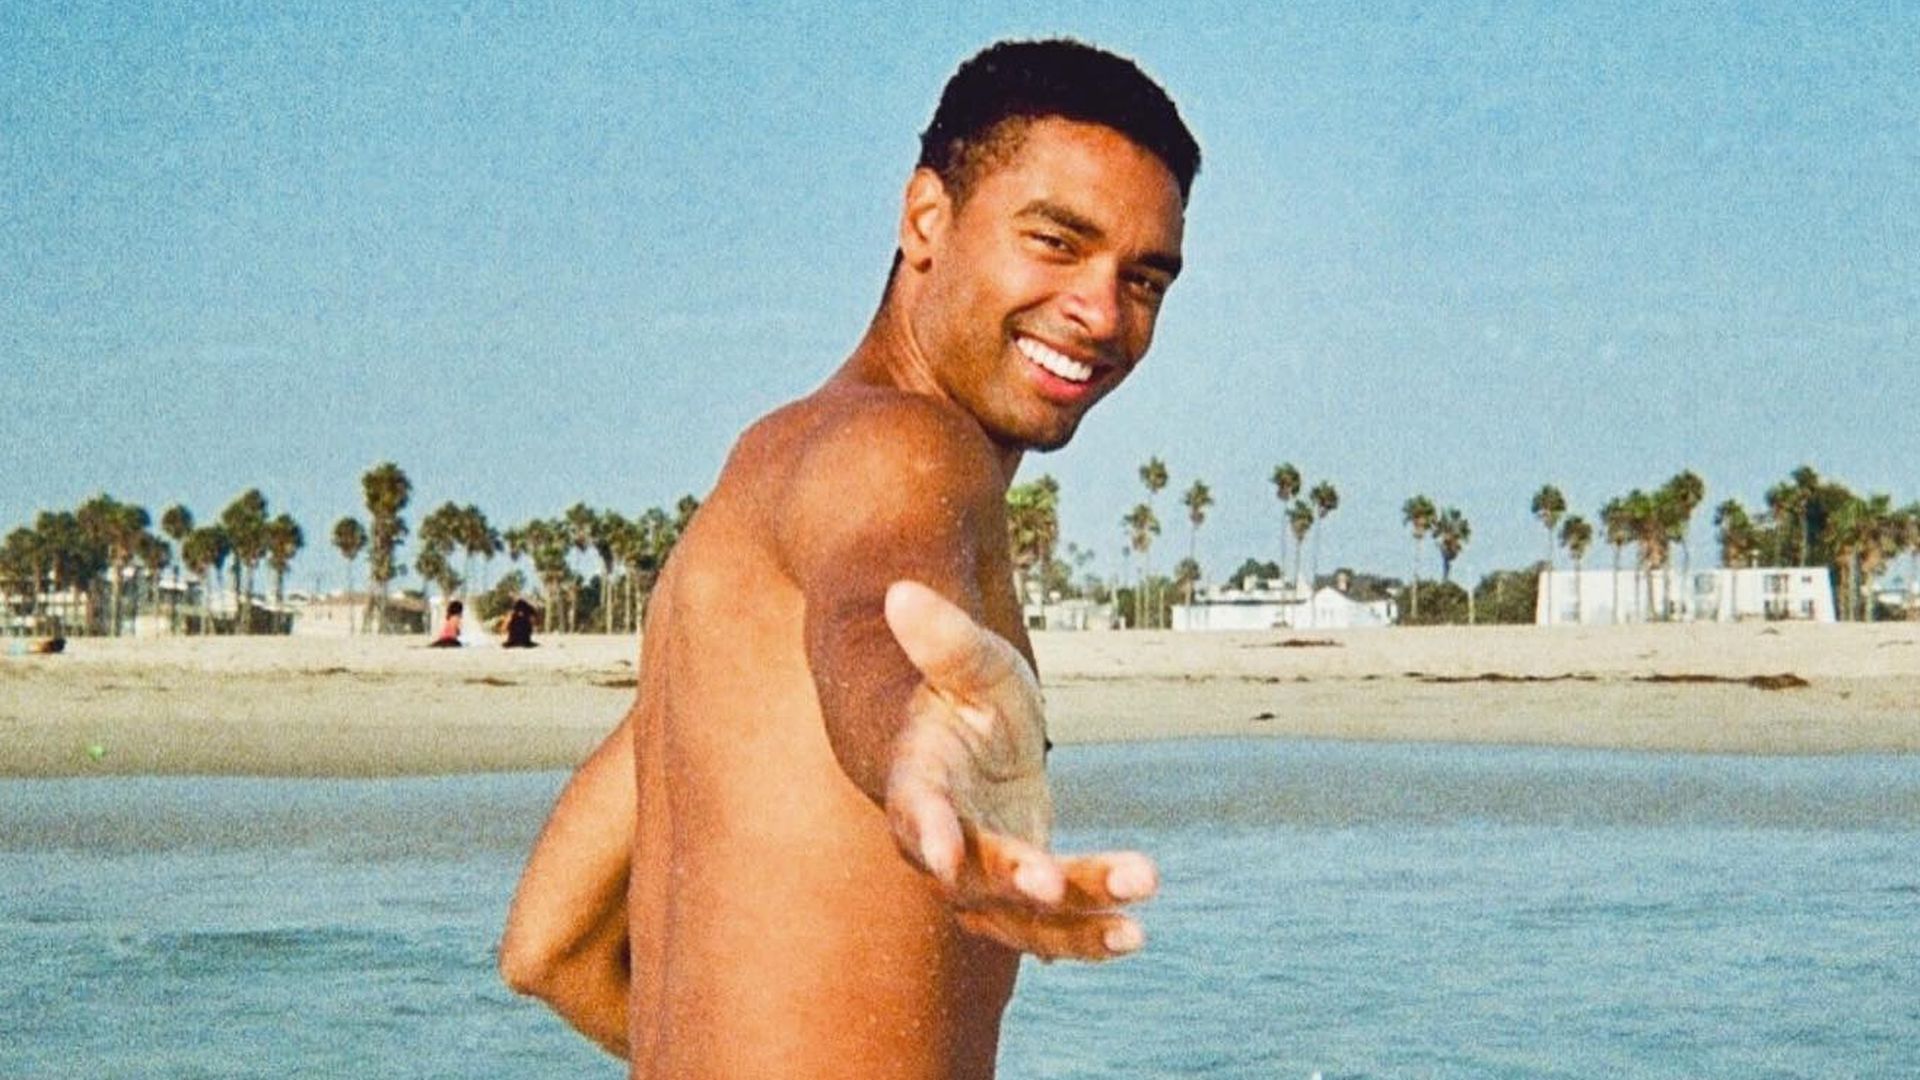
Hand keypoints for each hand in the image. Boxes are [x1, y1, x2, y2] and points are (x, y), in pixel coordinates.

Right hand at [882, 580, 1158, 961]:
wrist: (973, 746)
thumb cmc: (966, 697)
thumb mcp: (971, 663)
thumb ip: (946, 640)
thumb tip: (902, 590)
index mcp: (922, 782)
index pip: (916, 811)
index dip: (929, 832)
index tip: (945, 857)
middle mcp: (941, 845)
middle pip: (973, 875)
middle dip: (1013, 881)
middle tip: (1051, 882)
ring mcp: (979, 882)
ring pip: (1020, 916)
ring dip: (1073, 922)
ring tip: (1134, 926)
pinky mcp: (1019, 900)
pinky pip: (1049, 930)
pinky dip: (1088, 938)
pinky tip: (1133, 934)